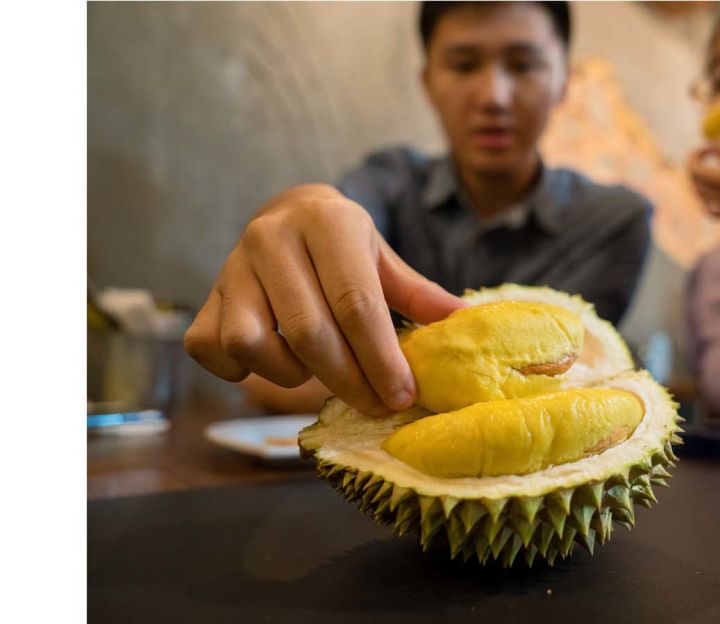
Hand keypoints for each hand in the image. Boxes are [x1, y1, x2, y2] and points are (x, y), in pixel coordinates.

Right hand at [184, 184, 465, 415]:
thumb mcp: (382, 258)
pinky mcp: (205, 297)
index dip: (381, 358)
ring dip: (293, 375)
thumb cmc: (343, 245)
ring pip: (253, 344)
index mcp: (326, 222)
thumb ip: (419, 293)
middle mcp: (271, 239)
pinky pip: (211, 349)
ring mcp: (230, 268)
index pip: (355, 303)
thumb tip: (467, 323)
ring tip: (321, 372)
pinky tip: (274, 366)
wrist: (286, 213)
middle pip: (310, 332)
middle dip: (350, 381)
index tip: (403, 394)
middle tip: (378, 404)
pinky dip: (239, 372)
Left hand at [686, 96, 719, 229]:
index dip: (714, 139)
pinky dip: (705, 200)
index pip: (715, 145)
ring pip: (699, 190)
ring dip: (696, 178)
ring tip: (704, 169)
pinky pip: (710, 209)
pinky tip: (712, 192)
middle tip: (700, 152)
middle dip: (694, 158)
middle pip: (696, 169)